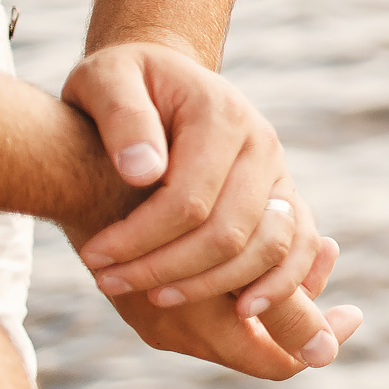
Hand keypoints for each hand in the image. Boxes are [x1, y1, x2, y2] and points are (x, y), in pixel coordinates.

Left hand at [62, 42, 347, 361]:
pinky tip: (241, 311)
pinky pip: (296, 249)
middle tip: (107, 282)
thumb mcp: (105, 80)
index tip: (93, 259)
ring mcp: (280, 174)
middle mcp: (263, 145)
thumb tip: (144, 173)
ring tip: (155, 297)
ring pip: (267, 247)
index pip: (189, 199)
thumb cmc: (124, 82)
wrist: (161, 77)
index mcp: (222, 114)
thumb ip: (122, 117)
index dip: (140, 240)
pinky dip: (279, 285)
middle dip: (166, 268)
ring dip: (212, 285)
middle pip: (229, 231)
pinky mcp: (284, 199)